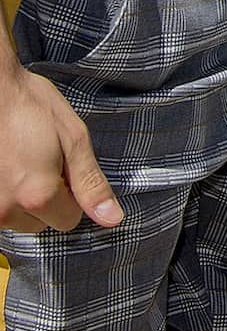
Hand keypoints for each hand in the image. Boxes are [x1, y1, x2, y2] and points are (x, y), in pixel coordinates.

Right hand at [0, 67, 120, 231]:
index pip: (68, 220)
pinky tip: (6, 166)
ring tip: (22, 161)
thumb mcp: (74, 139)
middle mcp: (5, 210)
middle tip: (43, 161)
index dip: (73, 194)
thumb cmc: (33, 108)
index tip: (65, 167)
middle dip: (47, 198)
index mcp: (37, 195)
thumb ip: (91, 183)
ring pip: (17, 218)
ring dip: (22, 198)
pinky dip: (4, 193)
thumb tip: (112, 219)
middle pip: (41, 222)